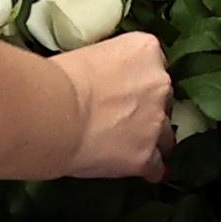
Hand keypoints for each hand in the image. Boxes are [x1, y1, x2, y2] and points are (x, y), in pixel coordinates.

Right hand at [48, 30, 172, 176]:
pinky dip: (148, 168)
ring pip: (165, 133)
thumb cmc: (61, 80)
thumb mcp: (92, 55)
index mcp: (146, 51)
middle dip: (148, 108)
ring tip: (132, 147)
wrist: (54, 113)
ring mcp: (156, 121)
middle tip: (123, 117)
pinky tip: (139, 170)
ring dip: (152, 138)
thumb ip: (111, 67)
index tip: (125, 89)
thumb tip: (105, 80)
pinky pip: (156, 165)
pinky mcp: (146, 155)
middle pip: (163, 98)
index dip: (139, 80)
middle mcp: (160, 83)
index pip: (154, 64)